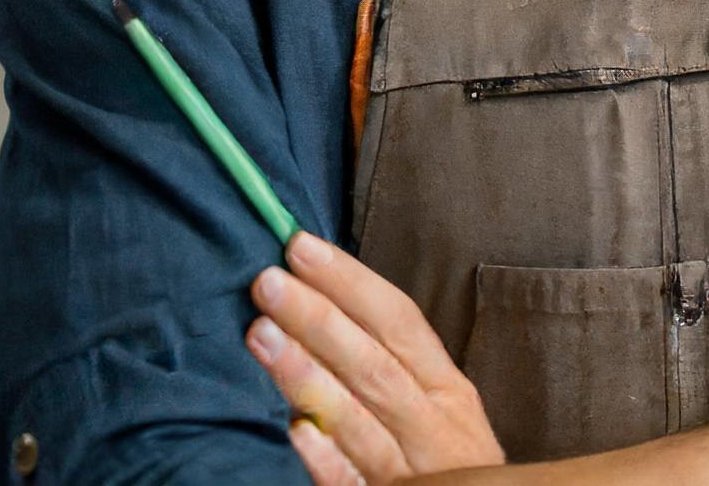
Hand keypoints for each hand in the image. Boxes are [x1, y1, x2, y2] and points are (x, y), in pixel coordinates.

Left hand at [246, 230, 505, 483]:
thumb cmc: (447, 458)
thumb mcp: (441, 407)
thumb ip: (394, 366)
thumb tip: (326, 302)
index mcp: (448, 389)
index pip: (399, 320)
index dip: (351, 281)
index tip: (301, 246)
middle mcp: (432, 424)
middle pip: (373, 363)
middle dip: (319, 318)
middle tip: (268, 281)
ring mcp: (411, 470)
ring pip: (358, 417)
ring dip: (307, 375)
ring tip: (260, 334)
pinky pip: (352, 483)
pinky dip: (326, 457)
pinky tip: (293, 431)